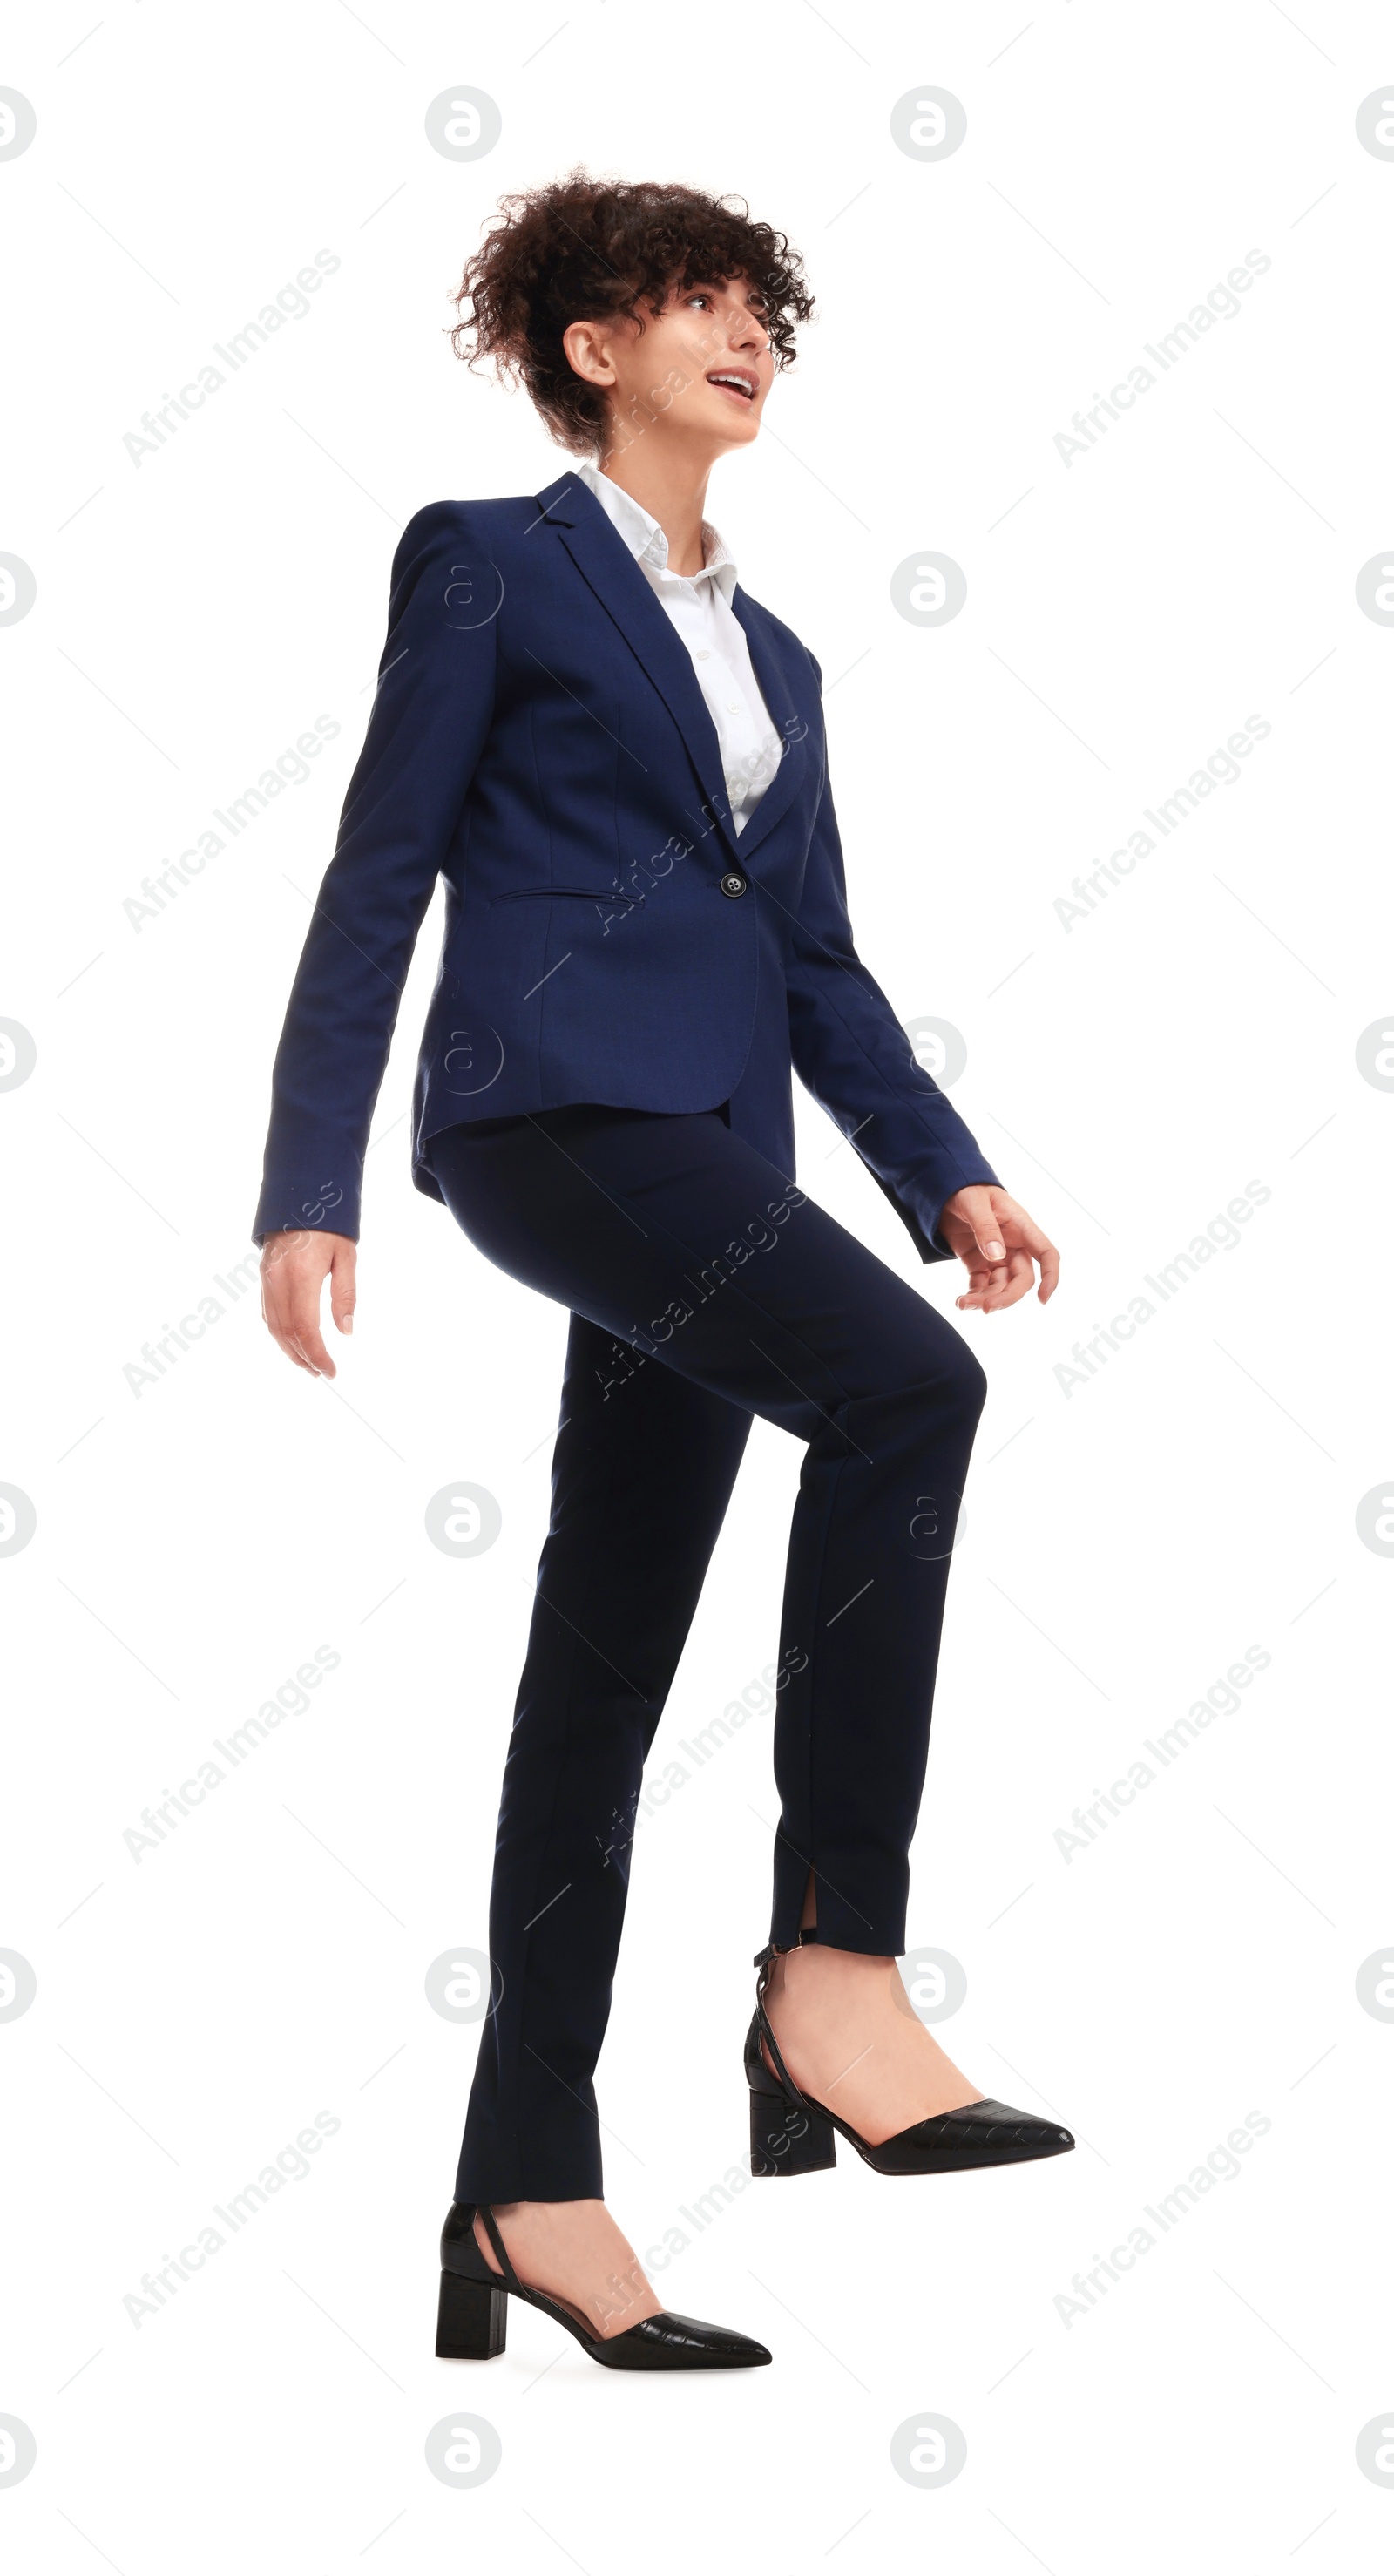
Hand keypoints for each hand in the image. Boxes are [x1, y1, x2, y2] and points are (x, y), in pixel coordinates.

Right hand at [259, 1230, 357, 1375]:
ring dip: (288, 1350)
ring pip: (272, 1326)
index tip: (331, 1370)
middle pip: (286, 1333)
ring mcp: (267, 1279)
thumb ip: (345, 1295)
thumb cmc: (328, 1223)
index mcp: (301, 1277)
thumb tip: (345, 1330)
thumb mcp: (346, 1256)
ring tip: (307, 1364)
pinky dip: (278, 1333)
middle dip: (303, 1358)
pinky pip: (267, 1312)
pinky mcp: (263, 1276)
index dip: (317, 1355)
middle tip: (321, 1373)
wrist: (299, 1194)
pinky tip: (291, 1341)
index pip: (305, 1329)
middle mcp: (278, 1281)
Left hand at [939, 1185, 1058, 1314]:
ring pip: (1000, 1287)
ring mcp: (996, 1256)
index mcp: (1021, 1227)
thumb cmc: (967, 1189)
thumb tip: (997, 1255)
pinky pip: (981, 1286)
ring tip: (964, 1304)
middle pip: (1021, 1279)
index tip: (1042, 1300)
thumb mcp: (974, 1203)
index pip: (1046, 1254)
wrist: (945, 1189)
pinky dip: (973, 1297)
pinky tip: (961, 1302)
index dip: (1051, 1277)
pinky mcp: (978, 1263)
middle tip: (987, 1308)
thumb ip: (985, 1227)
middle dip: (1007, 1297)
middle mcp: (1013, 1246)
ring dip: (986, 1300)